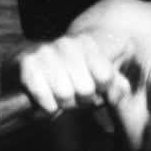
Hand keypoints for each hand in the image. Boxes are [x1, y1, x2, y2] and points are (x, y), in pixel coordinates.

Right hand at [16, 34, 130, 113]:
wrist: (26, 67)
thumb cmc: (68, 76)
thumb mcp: (95, 77)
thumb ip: (115, 83)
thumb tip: (124, 88)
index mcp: (88, 42)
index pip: (106, 77)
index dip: (101, 91)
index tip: (94, 90)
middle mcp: (67, 43)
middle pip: (86, 89)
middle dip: (81, 101)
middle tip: (73, 97)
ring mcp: (46, 51)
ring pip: (64, 95)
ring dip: (63, 105)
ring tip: (59, 98)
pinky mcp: (27, 64)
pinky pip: (45, 98)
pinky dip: (48, 107)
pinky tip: (47, 101)